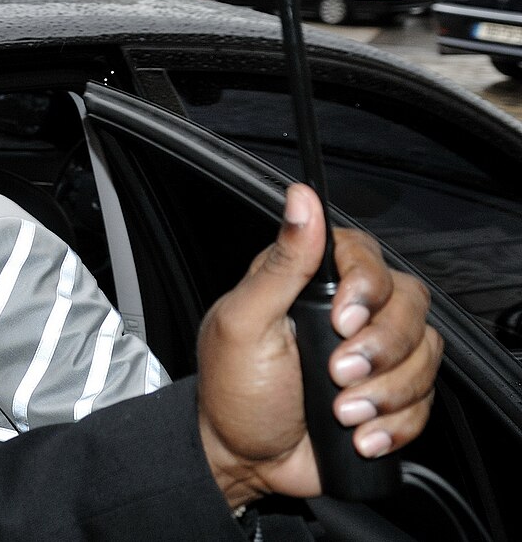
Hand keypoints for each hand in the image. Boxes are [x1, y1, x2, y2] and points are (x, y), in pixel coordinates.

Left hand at [196, 184, 441, 506]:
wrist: (243, 459)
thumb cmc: (233, 389)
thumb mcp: (244, 322)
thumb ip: (279, 263)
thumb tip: (300, 199)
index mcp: (308, 282)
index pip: (366, 255)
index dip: (366, 286)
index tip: (343, 318)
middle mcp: (346, 310)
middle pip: (408, 303)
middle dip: (379, 348)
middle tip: (337, 373)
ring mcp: (373, 352)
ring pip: (424, 352)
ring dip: (386, 391)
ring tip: (341, 412)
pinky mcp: (389, 392)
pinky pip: (425, 398)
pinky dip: (396, 423)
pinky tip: (358, 434)